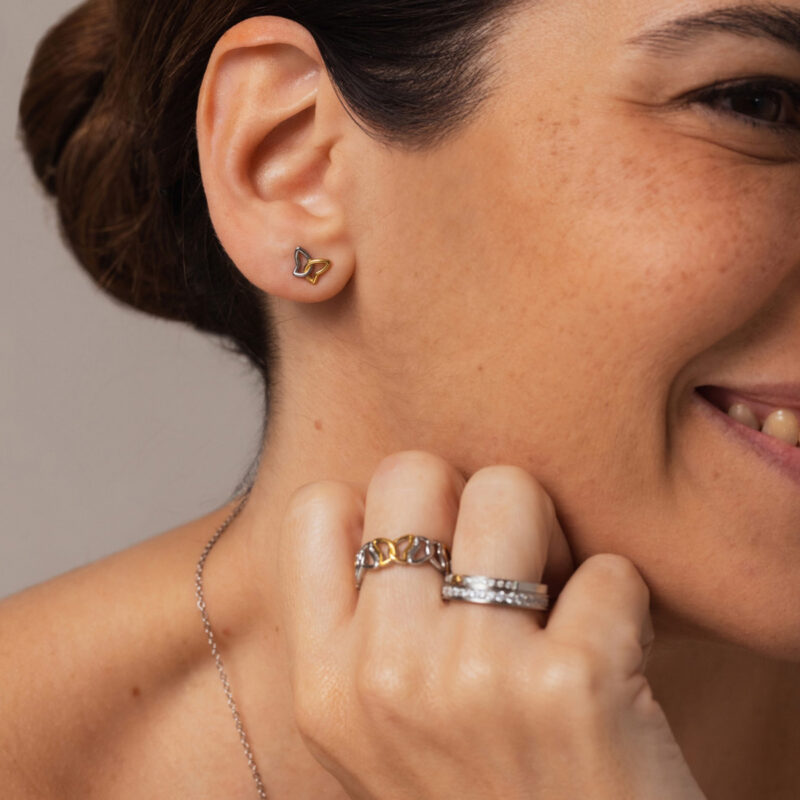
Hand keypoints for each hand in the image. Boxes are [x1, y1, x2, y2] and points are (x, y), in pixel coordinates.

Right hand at [276, 450, 704, 799]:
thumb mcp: (380, 735)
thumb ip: (369, 633)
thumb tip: (404, 510)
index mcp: (324, 687)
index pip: (317, 510)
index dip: (382, 514)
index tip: (428, 553)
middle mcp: (384, 675)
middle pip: (412, 474)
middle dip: (466, 505)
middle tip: (499, 566)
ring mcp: (474, 678)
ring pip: (510, 491)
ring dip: (549, 535)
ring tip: (555, 600)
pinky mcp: (572, 686)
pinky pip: (610, 570)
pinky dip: (624, 607)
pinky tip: (615, 665)